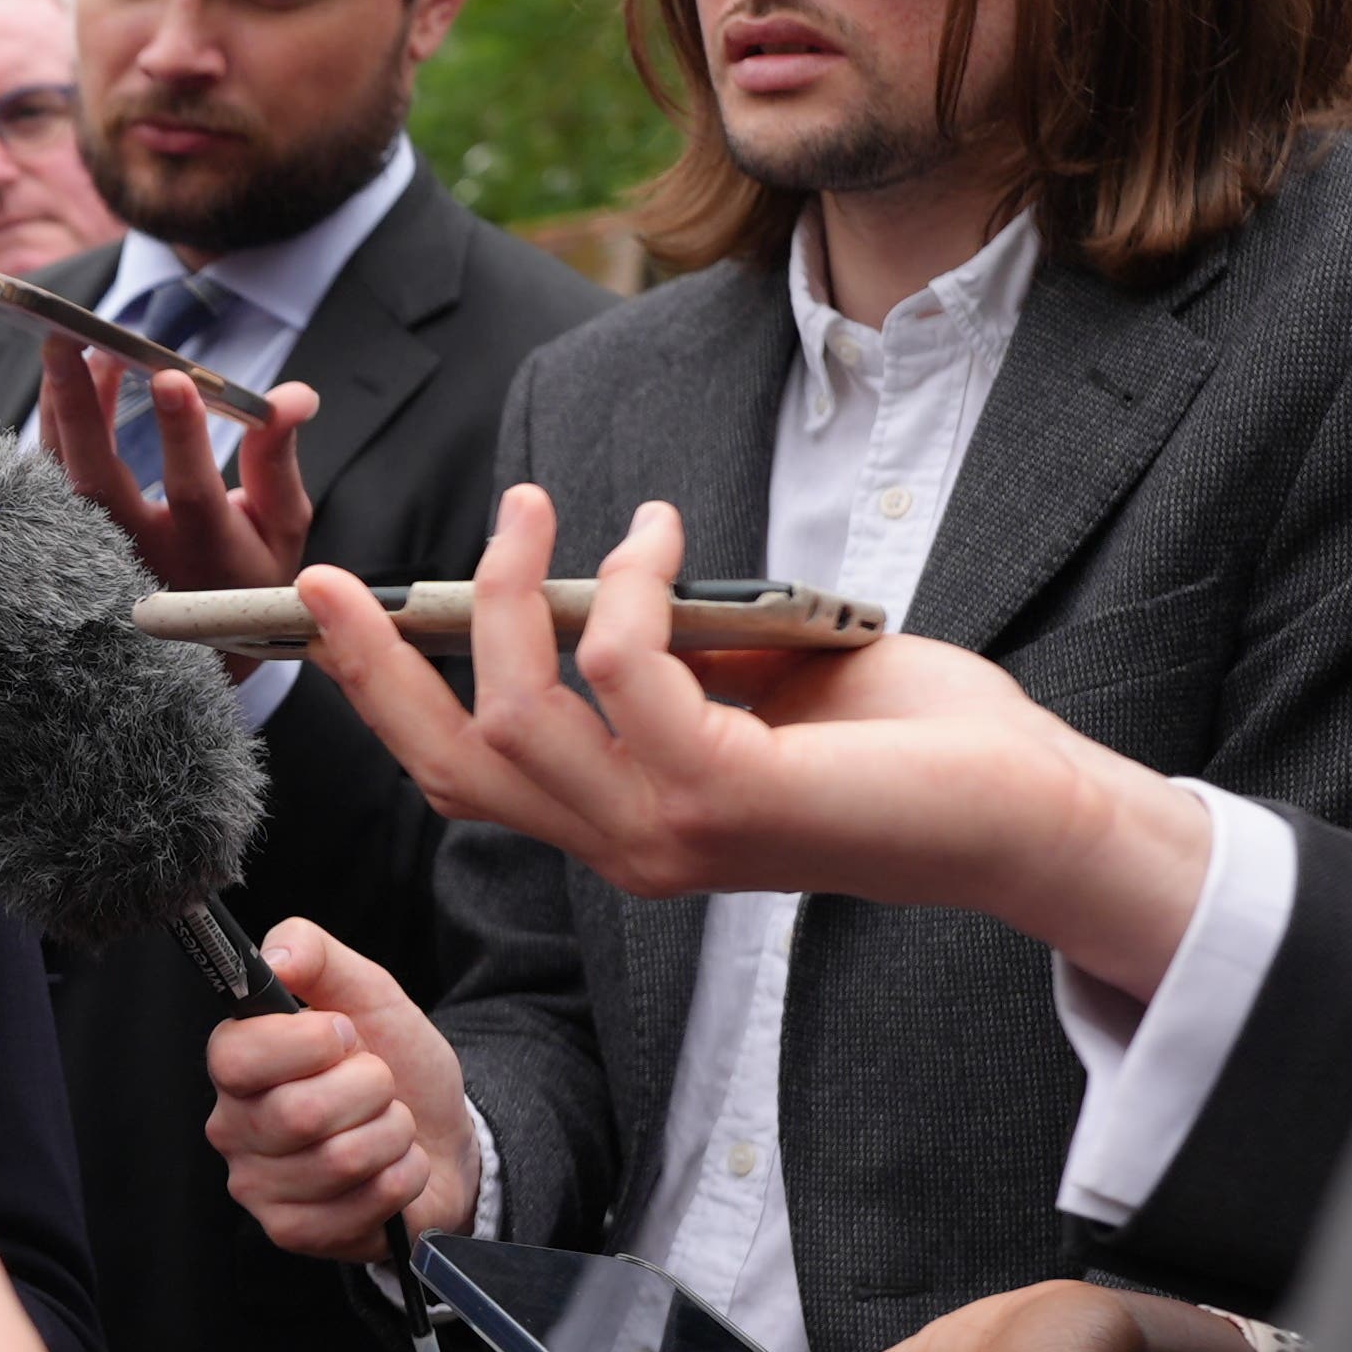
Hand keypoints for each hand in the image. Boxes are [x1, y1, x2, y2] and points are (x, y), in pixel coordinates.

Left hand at [34, 330, 320, 595]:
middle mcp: (140, 557)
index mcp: (206, 551)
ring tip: (64, 345)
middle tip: (69, 338)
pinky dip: (49, 434)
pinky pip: (43, 488)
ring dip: (57, 410)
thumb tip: (293, 395)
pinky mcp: (61, 550)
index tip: (171, 376)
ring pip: (59, 480)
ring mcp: (93, 558)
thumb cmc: (245, 581)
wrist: (192, 660)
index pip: (191, 488)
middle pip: (98, 482)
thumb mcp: (280, 528)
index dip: (181, 433)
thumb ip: (278, 458)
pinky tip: (60, 387)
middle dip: (81, 405)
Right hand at [205, 917, 475, 1257]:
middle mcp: (233, 1126)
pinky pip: (362, 1203)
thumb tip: (275, 956)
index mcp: (237, 1063)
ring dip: (391, 1135)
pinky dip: (400, 1177)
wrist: (441, 1137)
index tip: (344, 1036)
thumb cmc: (396, 1067)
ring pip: (340, 1160)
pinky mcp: (292, 1231)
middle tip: (377, 1087)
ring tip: (388, 1126)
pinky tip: (391, 1168)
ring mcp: (259, 1185)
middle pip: (300, 1113)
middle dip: (370, 1091)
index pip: (237, 1056)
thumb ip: (315, 953)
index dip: (308, 1044)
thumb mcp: (366, 993)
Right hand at [285, 490, 1221, 996]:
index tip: (329, 611)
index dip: (382, 694)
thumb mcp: (752, 686)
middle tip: (335, 570)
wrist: (1023, 806)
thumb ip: (670, 655)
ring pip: (514, 705)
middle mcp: (624, 848)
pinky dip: (626, 579)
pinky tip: (660, 535)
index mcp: (622, 828)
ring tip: (541, 503)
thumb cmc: (910, 745)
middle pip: (447, 758)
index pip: (464, 776)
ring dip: (512, 585)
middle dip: (378, 659)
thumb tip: (595, 580)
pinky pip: (620, 660)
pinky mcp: (719, 795)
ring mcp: (664, 833)